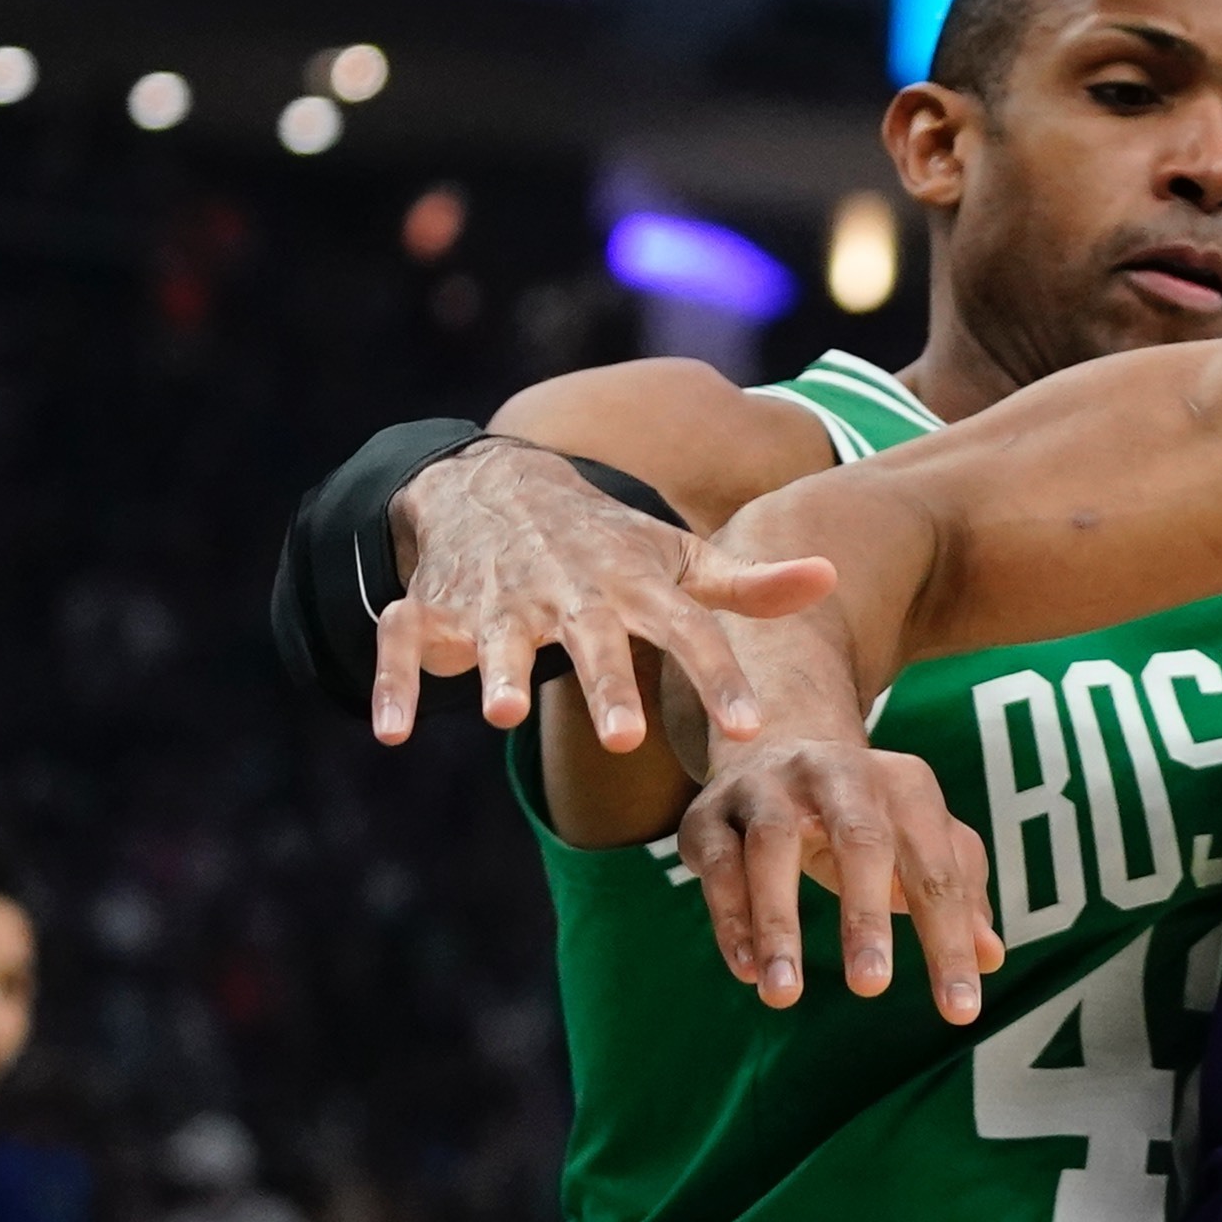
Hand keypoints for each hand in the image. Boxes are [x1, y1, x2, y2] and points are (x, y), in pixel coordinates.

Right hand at [373, 440, 834, 750]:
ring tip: (504, 714)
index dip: (720, 679)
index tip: (750, 728)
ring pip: (498, 636)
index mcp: (633, 584)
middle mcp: (567, 590)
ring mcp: (496, 598)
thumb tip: (830, 576)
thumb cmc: (607, 545)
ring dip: (499, 673)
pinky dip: (394, 684)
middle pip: (593, 641)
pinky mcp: (433, 609)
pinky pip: (405, 644)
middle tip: (627, 737)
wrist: (495, 484)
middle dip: (608, 686)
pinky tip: (392, 732)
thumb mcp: (677, 559)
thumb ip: (748, 585)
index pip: (689, 631)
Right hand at [675, 740, 1003, 1020]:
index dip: (950, 943)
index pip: (938, 871)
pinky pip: (718, 862)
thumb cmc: (867, 815)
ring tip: (785, 994)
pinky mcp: (711, 811)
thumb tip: (992, 957)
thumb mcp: (919, 842)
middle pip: (860, 842)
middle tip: (872, 988)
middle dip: (864, 917)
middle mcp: (840, 773)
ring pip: (772, 846)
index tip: (959, 1011)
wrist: (777, 744)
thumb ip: (958, 893)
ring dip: (777, 923)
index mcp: (906, 786)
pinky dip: (729, 917)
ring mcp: (770, 787)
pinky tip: (747, 970)